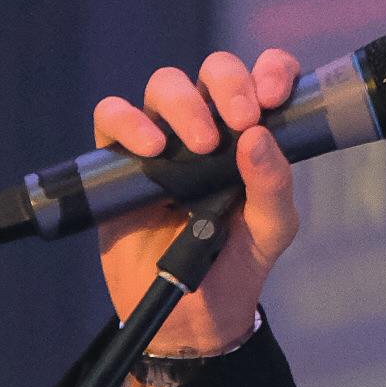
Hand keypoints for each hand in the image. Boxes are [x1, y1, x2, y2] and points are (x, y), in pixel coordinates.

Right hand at [90, 45, 304, 353]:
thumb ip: (273, 185)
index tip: (273, 97)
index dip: (271, 70)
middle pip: (212, 70)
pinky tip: (149, 150)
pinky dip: (128, 121)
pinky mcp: (119, 161)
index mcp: (252, 133)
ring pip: (164, 85)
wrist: (190, 316)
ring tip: (200, 146)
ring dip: (184, 105)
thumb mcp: (270, 230)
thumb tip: (257, 137)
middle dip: (228, 84)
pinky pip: (111, 117)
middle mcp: (209, 126)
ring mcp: (162, 139)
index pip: (265, 76)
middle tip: (240, 121)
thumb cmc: (237, 264)